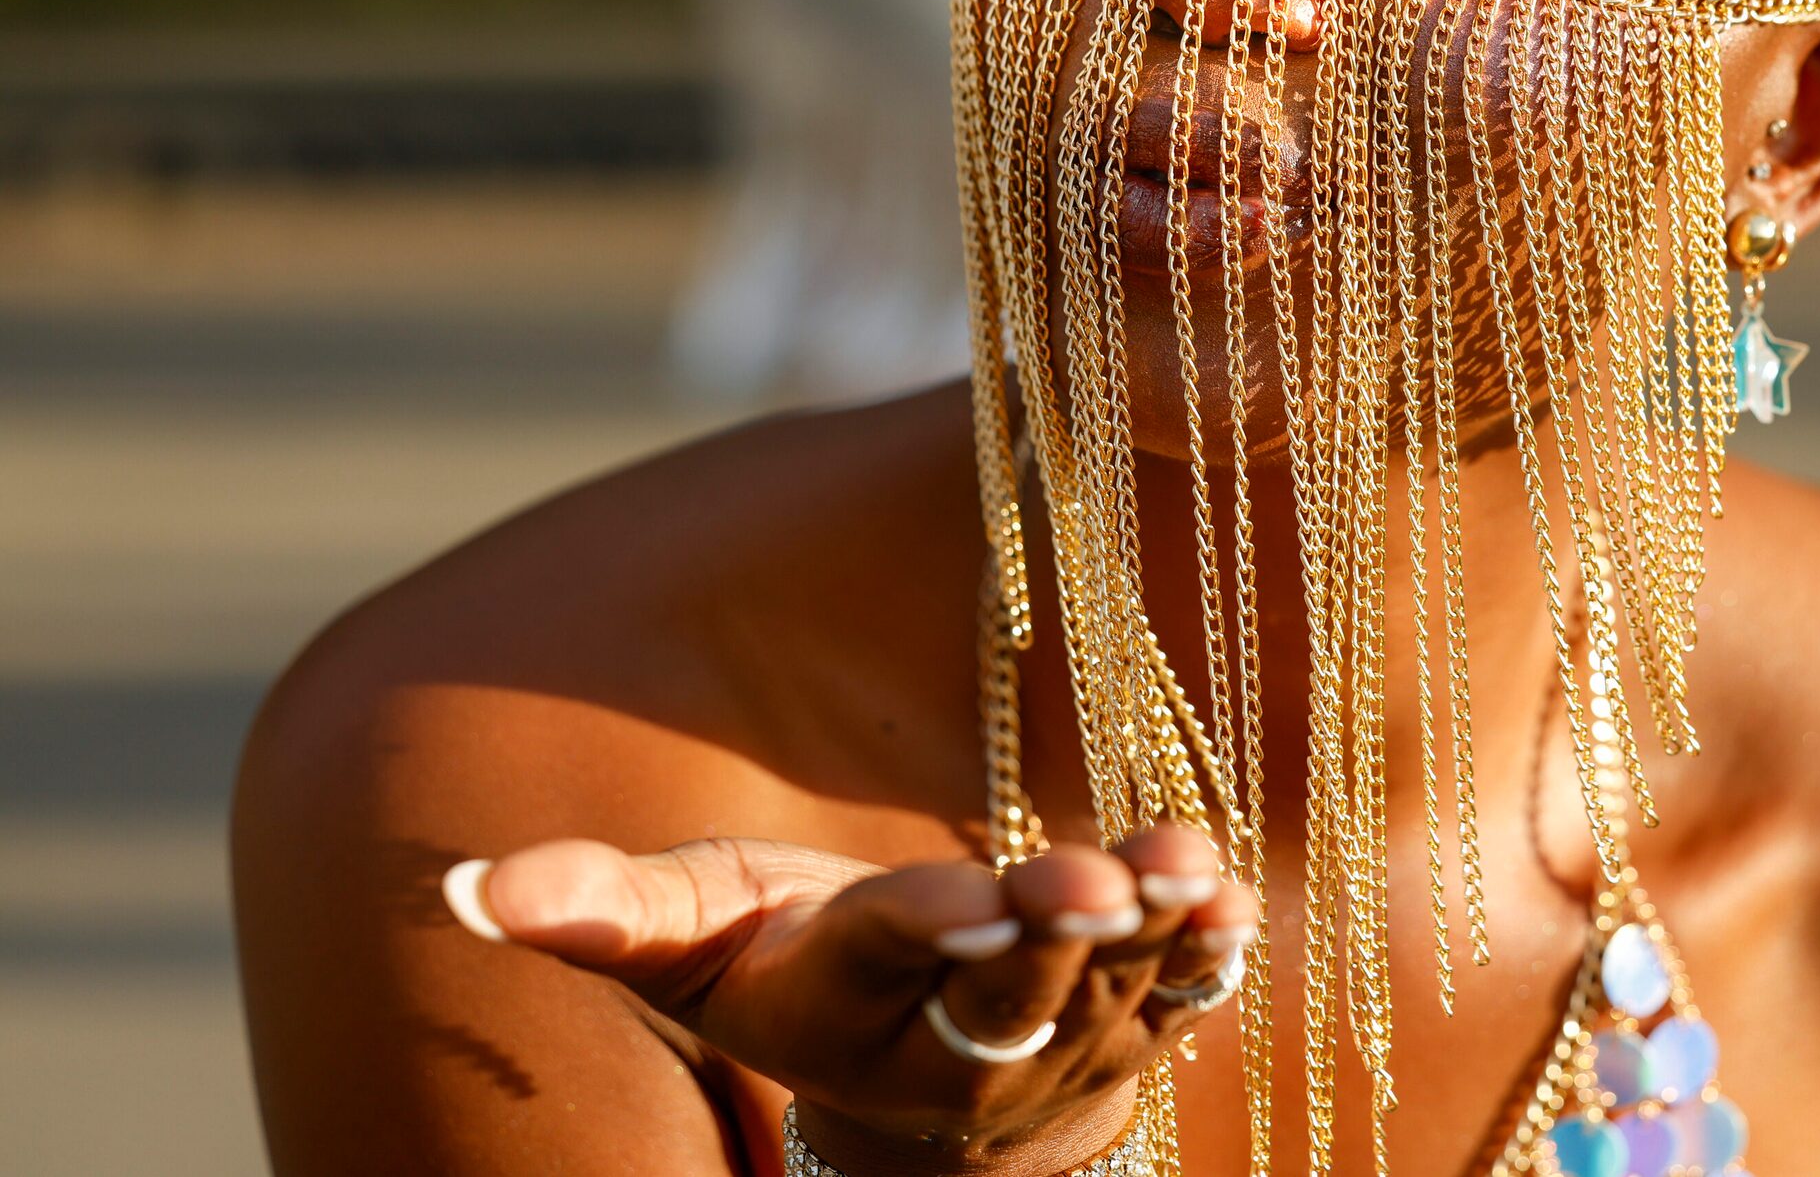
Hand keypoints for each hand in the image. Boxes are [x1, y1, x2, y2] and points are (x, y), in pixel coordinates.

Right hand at [443, 824, 1255, 1176]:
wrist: (908, 1072)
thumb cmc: (788, 967)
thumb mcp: (695, 937)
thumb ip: (606, 912)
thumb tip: (467, 889)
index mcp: (842, 997)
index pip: (889, 954)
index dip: (934, 924)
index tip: (980, 897)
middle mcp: (953, 1038)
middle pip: (1011, 992)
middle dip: (1052, 940)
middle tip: (1092, 886)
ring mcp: (1053, 1042)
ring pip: (1109, 992)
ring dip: (1152, 932)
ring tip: (1181, 867)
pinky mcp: (1129, 1028)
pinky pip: (1179, 999)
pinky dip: (1209, 957)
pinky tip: (1233, 907)